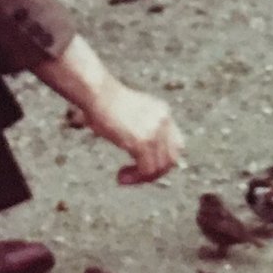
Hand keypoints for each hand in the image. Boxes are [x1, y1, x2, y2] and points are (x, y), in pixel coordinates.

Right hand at [38, 33, 181, 185]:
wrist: (97, 93)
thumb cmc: (103, 101)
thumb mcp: (129, 112)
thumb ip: (138, 125)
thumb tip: (134, 144)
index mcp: (163, 112)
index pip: (176, 144)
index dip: (162, 159)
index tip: (143, 165)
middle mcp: (163, 121)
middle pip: (172, 158)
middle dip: (154, 172)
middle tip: (135, 176)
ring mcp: (155, 132)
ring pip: (159, 168)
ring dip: (142, 178)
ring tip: (123, 178)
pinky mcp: (143, 142)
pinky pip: (147, 170)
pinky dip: (135, 178)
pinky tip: (120, 177)